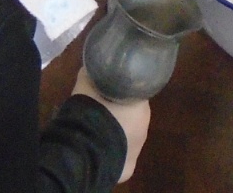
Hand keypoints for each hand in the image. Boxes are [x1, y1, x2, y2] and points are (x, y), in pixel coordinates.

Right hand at [73, 68, 150, 182]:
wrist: (88, 142)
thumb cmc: (91, 108)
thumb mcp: (88, 82)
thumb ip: (94, 74)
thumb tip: (93, 67)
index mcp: (141, 102)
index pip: (134, 95)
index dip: (120, 94)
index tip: (106, 94)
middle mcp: (144, 124)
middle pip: (132, 116)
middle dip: (118, 115)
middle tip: (99, 113)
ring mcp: (138, 147)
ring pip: (127, 137)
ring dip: (116, 134)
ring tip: (97, 133)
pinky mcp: (129, 166)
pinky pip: (123, 159)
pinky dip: (114, 156)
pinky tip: (100, 152)